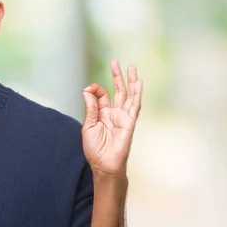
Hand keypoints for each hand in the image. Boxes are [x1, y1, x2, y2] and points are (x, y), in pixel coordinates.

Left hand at [82, 60, 142, 176]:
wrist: (104, 165)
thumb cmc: (95, 150)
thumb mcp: (88, 126)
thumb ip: (91, 108)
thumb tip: (87, 90)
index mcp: (103, 114)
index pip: (102, 95)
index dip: (95, 89)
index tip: (89, 89)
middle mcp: (114, 113)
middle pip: (118, 91)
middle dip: (117, 76)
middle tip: (115, 62)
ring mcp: (123, 117)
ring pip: (129, 95)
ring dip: (131, 81)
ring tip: (132, 68)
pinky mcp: (130, 122)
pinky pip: (135, 105)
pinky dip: (137, 94)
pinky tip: (139, 83)